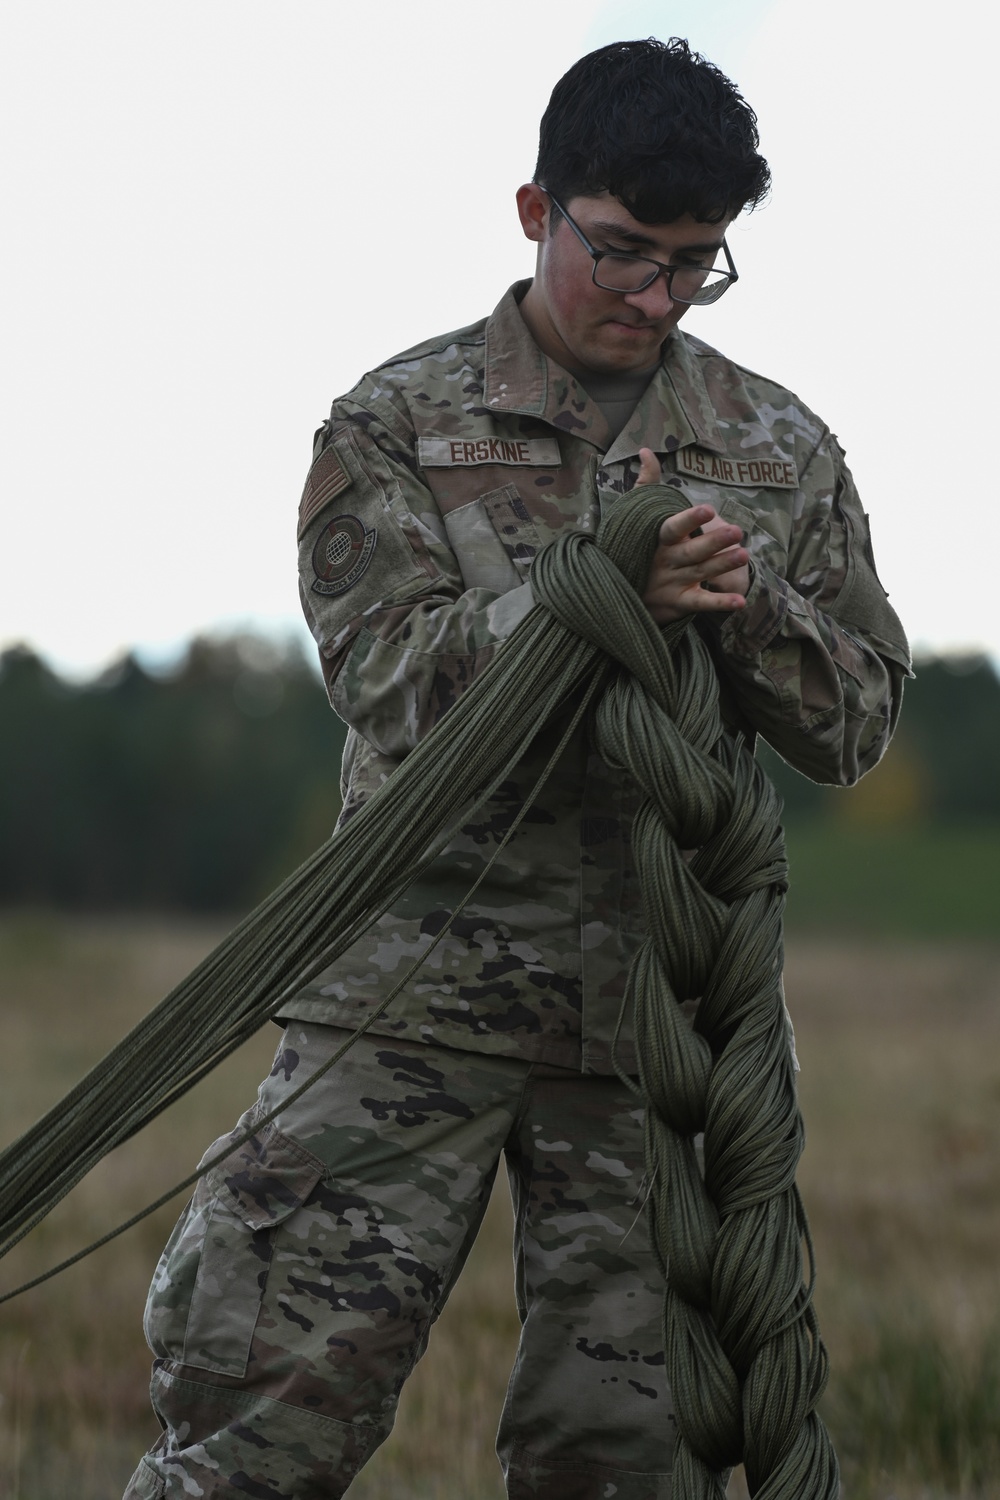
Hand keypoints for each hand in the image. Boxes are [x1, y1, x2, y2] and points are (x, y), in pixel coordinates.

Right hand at [634, 447, 749, 622]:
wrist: (617, 590)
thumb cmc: (633, 545)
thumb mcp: (635, 516)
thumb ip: (646, 484)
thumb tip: (646, 450)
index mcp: (658, 539)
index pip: (673, 527)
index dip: (690, 520)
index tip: (708, 509)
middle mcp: (667, 560)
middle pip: (693, 551)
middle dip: (715, 542)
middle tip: (737, 531)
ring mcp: (673, 582)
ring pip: (701, 572)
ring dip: (722, 565)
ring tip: (744, 555)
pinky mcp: (680, 602)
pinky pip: (701, 603)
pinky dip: (720, 604)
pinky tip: (740, 601)